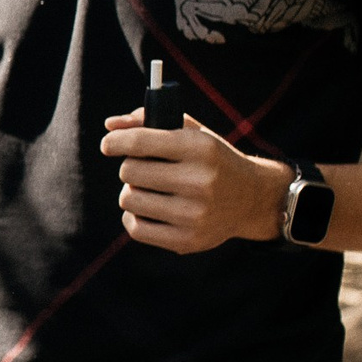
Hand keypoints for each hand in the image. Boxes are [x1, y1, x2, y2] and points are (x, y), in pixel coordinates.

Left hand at [100, 111, 290, 252]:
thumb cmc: (212, 160)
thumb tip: (110, 126)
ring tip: (151, 189)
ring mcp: (194, 214)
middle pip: (129, 171)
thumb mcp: (192, 133)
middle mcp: (200, 181)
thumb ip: (149, 121)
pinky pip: (135, 228)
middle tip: (146, 169)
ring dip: (133, 192)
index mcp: (201, 148)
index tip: (109, 144)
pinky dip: (134, 217)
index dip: (115, 141)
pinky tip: (149, 209)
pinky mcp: (188, 240)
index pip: (140, 142)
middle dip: (131, 167)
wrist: (252, 199)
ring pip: (128, 199)